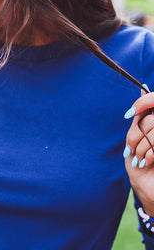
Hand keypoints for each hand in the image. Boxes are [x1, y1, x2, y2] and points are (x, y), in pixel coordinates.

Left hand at [125, 91, 153, 215]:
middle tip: (131, 150)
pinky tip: (146, 162)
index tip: (129, 114)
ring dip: (141, 146)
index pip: (152, 102)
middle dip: (135, 135)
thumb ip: (141, 115)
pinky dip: (148, 153)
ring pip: (151, 129)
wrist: (148, 190)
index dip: (142, 104)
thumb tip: (144, 88)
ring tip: (140, 159)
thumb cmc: (140, 163)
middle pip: (149, 119)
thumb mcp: (137, 136)